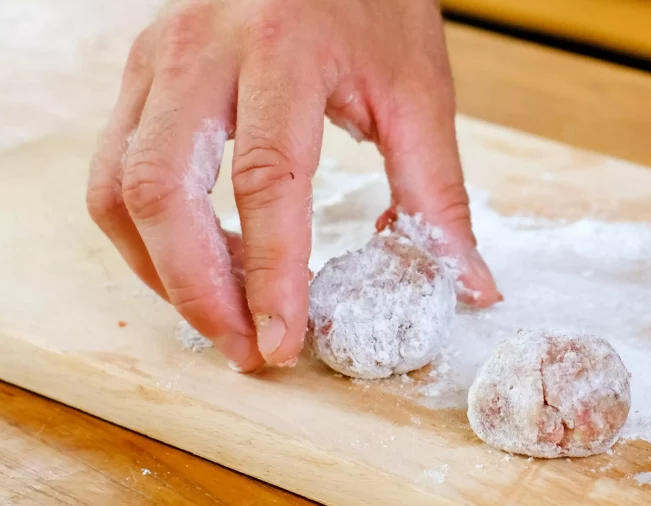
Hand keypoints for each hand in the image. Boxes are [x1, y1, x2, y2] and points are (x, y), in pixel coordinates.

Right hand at [86, 0, 500, 371]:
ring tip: (226, 313)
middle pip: (160, 188)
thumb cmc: (373, 2)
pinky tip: (204, 259)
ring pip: (117, 186)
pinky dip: (150, 234)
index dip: (271, 272)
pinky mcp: (142, 73)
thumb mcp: (417, 90)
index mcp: (284, 48)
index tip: (284, 339)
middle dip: (196, 288)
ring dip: (163, 269)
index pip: (265, 177)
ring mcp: (158, 59)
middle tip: (246, 347)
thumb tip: (466, 281)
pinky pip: (114, 169)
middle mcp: (203, 50)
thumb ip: (436, 192)